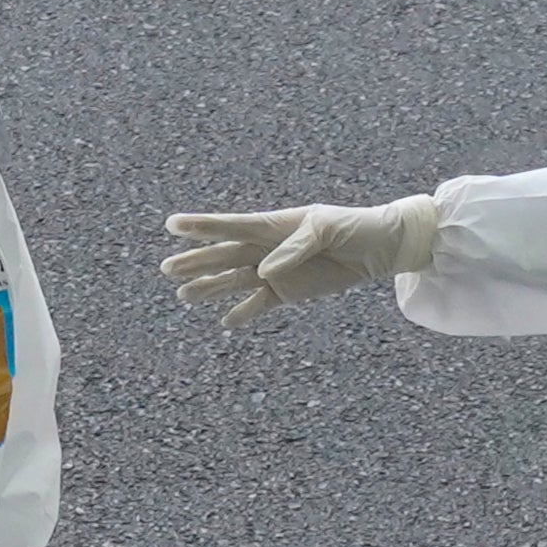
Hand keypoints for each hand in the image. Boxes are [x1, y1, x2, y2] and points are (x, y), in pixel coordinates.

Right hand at [161, 196, 441, 325]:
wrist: (379, 247)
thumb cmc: (353, 227)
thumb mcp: (327, 229)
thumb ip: (295, 248)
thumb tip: (264, 271)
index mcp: (273, 225)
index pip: (231, 226)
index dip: (202, 226)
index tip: (172, 225)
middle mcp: (267, 247)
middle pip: (224, 255)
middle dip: (196, 262)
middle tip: (167, 269)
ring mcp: (275, 271)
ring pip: (234, 280)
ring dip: (209, 288)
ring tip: (183, 296)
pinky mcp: (287, 292)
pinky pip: (259, 304)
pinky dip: (243, 313)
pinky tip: (224, 322)